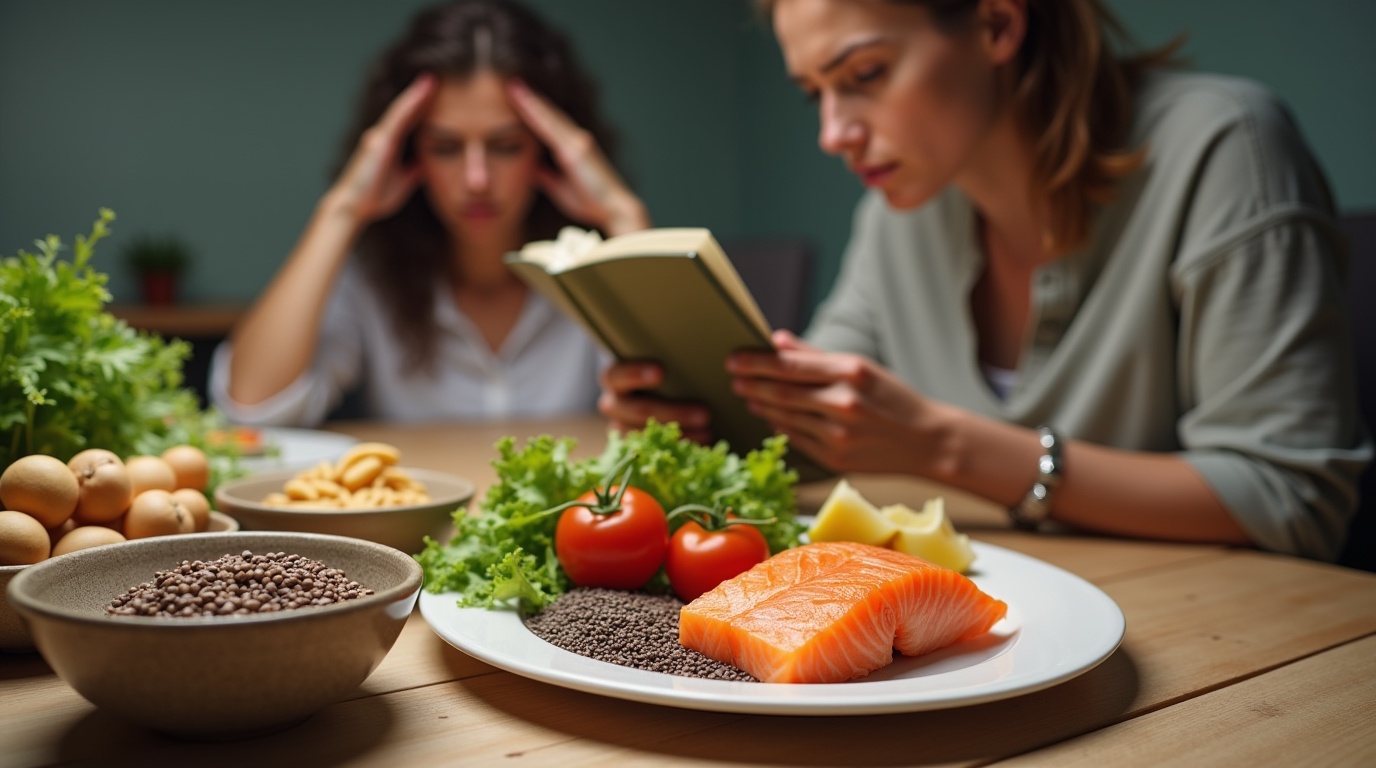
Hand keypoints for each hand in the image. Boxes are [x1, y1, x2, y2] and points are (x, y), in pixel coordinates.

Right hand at [330, 73, 437, 223]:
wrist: (354, 207)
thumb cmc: (374, 197)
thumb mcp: (403, 183)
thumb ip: (414, 172)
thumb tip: (427, 165)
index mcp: (390, 146)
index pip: (409, 122)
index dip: (421, 107)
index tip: (436, 94)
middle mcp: (383, 136)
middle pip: (405, 111)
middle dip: (420, 95)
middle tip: (436, 78)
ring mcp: (379, 137)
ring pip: (401, 110)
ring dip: (416, 94)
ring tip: (430, 79)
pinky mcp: (379, 141)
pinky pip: (397, 118)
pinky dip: (409, 104)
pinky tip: (420, 94)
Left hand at [507, 80, 648, 235]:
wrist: (614, 209)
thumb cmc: (591, 203)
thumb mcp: (560, 189)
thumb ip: (547, 177)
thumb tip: (533, 168)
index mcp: (572, 149)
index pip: (550, 125)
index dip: (535, 110)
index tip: (518, 98)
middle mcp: (576, 139)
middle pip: (550, 115)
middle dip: (531, 98)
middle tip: (512, 83)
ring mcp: (577, 142)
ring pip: (549, 116)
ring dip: (531, 100)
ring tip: (514, 86)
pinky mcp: (576, 149)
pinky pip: (551, 127)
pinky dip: (537, 113)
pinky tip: (525, 103)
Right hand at [598, 362, 712, 443]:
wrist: (656, 406)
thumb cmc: (664, 379)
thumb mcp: (664, 370)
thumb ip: (673, 366)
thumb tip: (707, 359)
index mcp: (615, 380)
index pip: (615, 375)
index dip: (634, 374)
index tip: (661, 372)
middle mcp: (614, 405)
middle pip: (639, 410)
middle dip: (674, 412)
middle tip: (705, 414)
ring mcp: (622, 429)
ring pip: (648, 436)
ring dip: (680, 435)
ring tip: (708, 433)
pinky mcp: (633, 449)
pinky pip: (653, 454)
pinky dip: (678, 451)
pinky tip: (700, 447)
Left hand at [727, 330, 952, 473]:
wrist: (928, 441)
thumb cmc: (894, 399)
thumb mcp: (862, 367)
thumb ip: (815, 355)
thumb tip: (776, 340)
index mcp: (851, 373)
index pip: (790, 365)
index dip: (756, 362)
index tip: (734, 358)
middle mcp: (843, 404)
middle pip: (781, 392)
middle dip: (751, 383)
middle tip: (732, 376)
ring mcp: (838, 435)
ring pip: (784, 416)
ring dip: (761, 404)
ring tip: (747, 394)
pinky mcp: (835, 459)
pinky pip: (796, 438)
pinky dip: (779, 424)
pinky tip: (771, 415)